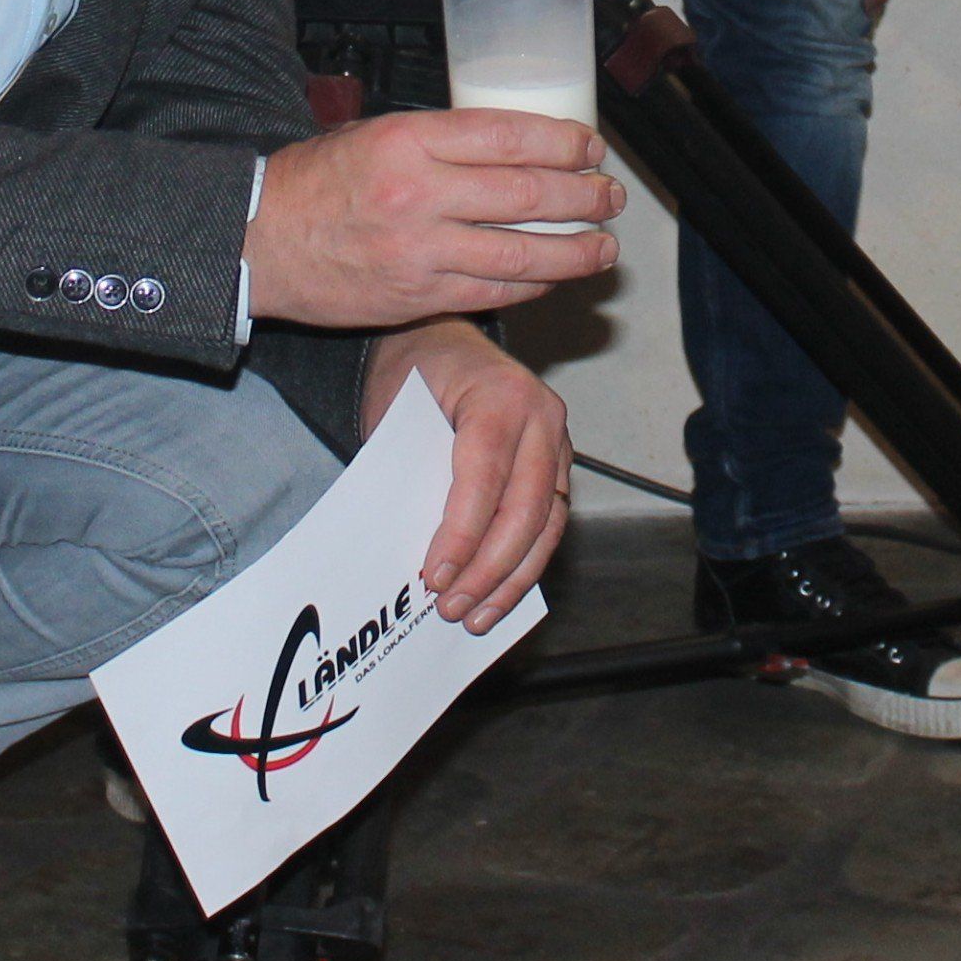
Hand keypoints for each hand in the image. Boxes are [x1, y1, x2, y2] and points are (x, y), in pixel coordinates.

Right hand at [245, 110, 622, 325]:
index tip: (592, 148)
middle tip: (610, 197)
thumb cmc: (317, 181)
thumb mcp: (375, 133)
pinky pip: (492, 294)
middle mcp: (419, 195)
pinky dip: (532, 285)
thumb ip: (441, 139)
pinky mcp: (417, 298)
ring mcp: (420, 253)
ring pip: (520, 254)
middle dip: (582, 198)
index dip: (564, 143)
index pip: (510, 137)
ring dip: (573, 251)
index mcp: (410, 141)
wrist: (259, 243)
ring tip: (603, 246)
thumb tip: (514, 143)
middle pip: (527, 196)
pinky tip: (555, 276)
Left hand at [363, 320, 571, 632]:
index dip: (462, 534)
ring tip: (475, 617)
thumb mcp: (400, 411)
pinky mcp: (559, 466)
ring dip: (511, 579)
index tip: (433, 577)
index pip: (484, 476)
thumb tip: (412, 548)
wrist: (442, 343)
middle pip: (525, 508)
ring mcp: (558, 441)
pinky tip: (498, 597)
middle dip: (488, 568)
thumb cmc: (415, 377)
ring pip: (547, 524)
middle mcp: (541, 415)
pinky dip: (525, 565)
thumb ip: (414, 469)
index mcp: (499, 394)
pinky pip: (550, 523)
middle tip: (450, 607)